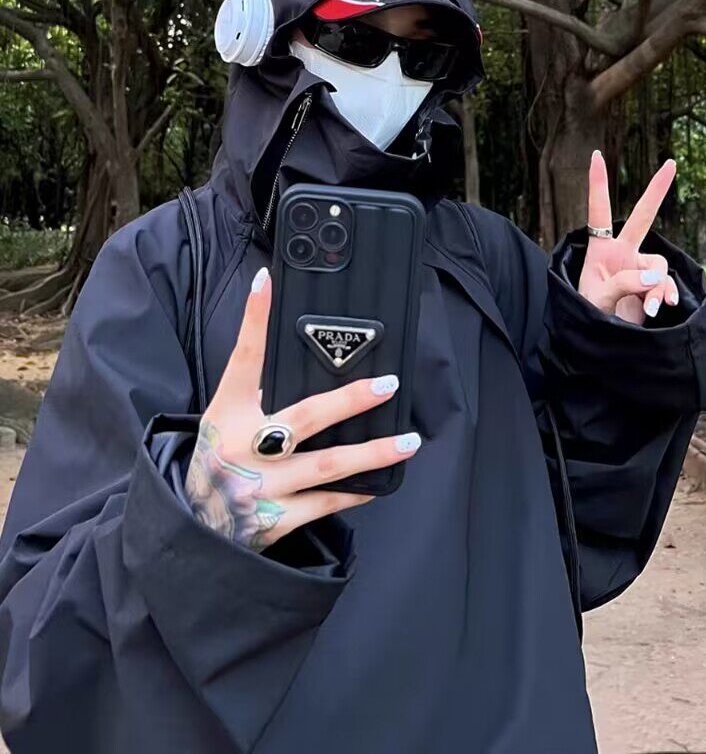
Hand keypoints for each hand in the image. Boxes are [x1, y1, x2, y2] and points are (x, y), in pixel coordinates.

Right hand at [184, 267, 420, 551]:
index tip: (267, 282)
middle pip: (304, 417)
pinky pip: (325, 503)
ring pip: (327, 465)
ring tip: (408, 441)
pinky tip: (381, 481)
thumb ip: (255, 393)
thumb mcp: (223, 420)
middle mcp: (244, 448)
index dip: (253, 319)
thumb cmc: (217, 461)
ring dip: (372, 452)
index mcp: (228, 415)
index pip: (243, 360)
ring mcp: (262, 486)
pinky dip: (355, 491)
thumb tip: (298, 358)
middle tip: (389, 385)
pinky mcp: (276, 520)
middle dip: (350, 400)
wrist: (194, 526)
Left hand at [578, 151, 679, 324]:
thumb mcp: (596, 300)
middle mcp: (622, 254)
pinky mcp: (653, 285)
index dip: (598, 185)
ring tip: (650, 309)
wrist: (600, 339)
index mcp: (600, 251)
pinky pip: (666, 284)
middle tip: (671, 164)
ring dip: (658, 286)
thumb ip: (622, 284)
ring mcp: (639, 269)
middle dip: (657, 191)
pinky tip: (663, 307)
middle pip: (641, 217)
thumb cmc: (588, 316)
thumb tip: (652, 275)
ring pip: (659, 265)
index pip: (599, 212)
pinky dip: (666, 295)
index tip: (596, 156)